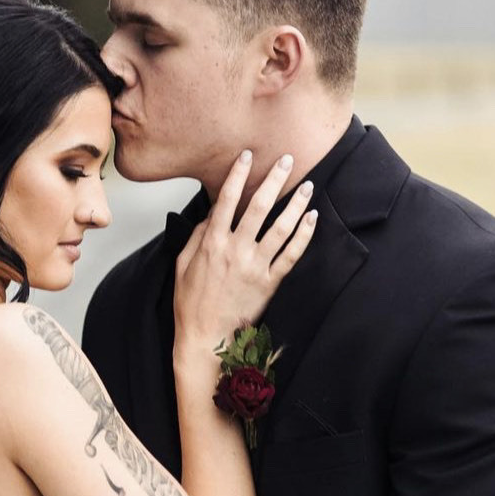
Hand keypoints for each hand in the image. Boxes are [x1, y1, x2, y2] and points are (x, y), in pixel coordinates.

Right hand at [173, 150, 316, 354]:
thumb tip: (212, 214)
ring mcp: (254, 267)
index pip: (226, 200)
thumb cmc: (190, 303)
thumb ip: (197, 236)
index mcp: (211, 243)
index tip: (248, 156)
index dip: (238, 175)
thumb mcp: (182, 265)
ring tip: (307, 186)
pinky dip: (304, 235)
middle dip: (274, 180)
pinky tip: (312, 219)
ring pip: (281, 228)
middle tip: (287, 160)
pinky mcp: (269, 284)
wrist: (205, 339)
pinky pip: (291, 255)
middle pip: (259, 207)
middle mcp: (235, 250)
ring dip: (296, 204)